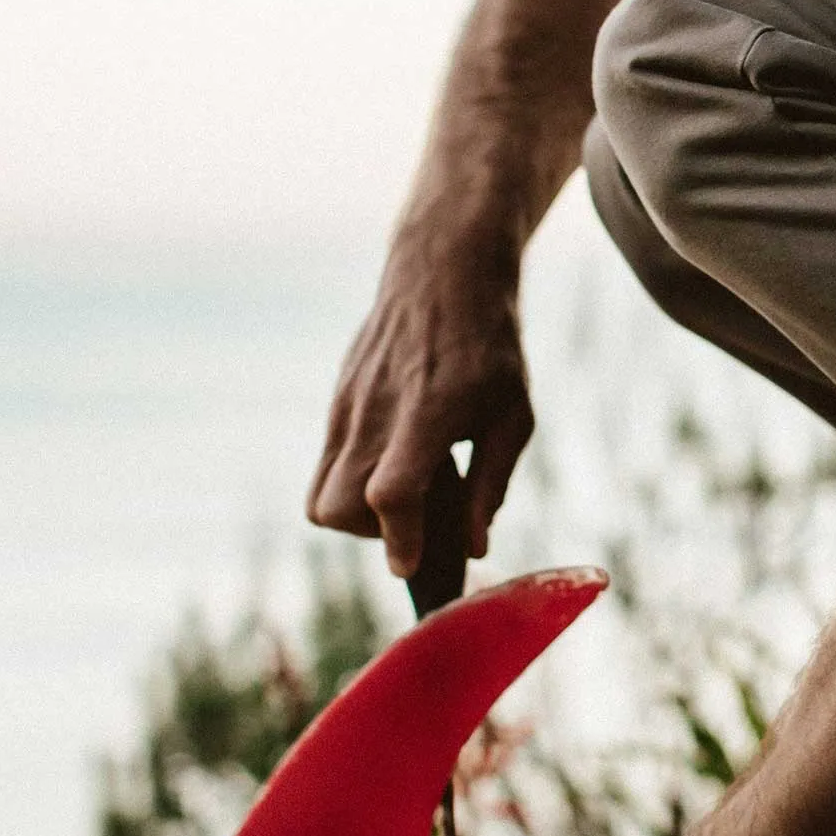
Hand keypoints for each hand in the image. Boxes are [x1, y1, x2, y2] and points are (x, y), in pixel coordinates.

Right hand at [308, 229, 533, 577]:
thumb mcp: (515, 412)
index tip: (413, 564)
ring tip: (407, 488)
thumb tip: (474, 546)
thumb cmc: (491, 345)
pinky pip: (324, 467)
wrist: (443, 272)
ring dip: (359, 513)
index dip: (399, 537)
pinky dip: (352, 482)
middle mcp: (376, 412)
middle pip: (338, 508)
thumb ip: (493, 481)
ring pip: (320, 496)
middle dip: (376, 532)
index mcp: (428, 412)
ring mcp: (346, 406)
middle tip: (420, 514)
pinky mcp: (335, 402)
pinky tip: (395, 458)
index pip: (392, 492)